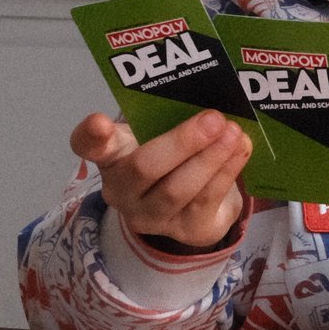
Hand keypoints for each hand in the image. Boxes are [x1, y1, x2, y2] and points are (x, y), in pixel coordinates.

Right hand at [71, 110, 251, 249]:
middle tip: (214, 119)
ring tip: (234, 133)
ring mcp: (151, 217)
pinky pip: (206, 202)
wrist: (192, 201)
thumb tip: (208, 98)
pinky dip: (227, 173)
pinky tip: (240, 152)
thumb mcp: (162, 131)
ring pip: (179, 190)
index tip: (99, 121)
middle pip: (144, 169)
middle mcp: (122, 190)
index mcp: (110, 155)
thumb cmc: (173, 154)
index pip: (88, 145)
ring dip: (211, 158)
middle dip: (182, 142)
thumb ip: (170, 114)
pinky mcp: (185, 231)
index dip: (92, 134)